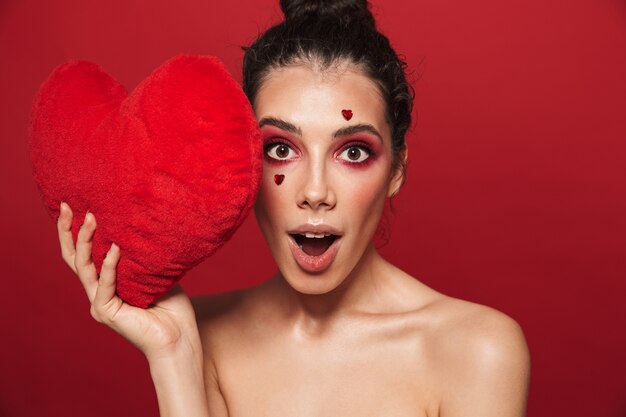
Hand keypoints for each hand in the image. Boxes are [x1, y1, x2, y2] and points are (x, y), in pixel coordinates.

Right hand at [57, 202, 201, 360]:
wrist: (179, 339)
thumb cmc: (172, 309)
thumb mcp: (157, 274)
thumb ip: (146, 257)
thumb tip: (147, 227)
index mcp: (106, 284)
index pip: (84, 254)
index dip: (76, 232)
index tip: (74, 206)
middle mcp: (98, 292)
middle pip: (74, 258)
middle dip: (69, 231)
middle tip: (70, 205)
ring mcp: (99, 303)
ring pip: (84, 267)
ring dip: (86, 241)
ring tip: (92, 218)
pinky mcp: (107, 312)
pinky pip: (105, 284)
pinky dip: (110, 265)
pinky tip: (115, 248)